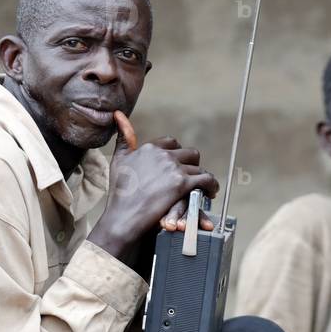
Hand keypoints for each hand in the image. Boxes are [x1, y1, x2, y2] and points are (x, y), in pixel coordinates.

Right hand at [89, 112, 218, 255]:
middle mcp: (163, 155)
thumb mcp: (118, 160)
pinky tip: (212, 191)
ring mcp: (174, 169)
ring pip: (198, 168)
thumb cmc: (119, 192)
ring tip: (205, 186)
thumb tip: (118, 114)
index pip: (171, 142)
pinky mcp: (183, 184)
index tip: (179, 163)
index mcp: (149, 148)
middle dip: (192, 164)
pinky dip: (212, 186)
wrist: (123, 216)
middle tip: (194, 176)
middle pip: (189, 153)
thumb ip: (123, 137)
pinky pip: (206, 180)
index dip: (177, 153)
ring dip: (203, 178)